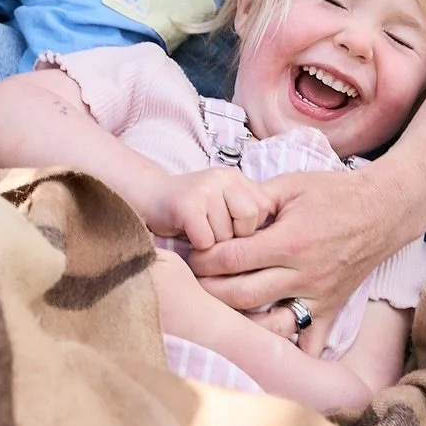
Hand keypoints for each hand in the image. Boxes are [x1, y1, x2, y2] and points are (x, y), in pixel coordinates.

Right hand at [145, 168, 276, 251]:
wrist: (149, 198)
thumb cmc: (192, 211)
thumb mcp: (224, 203)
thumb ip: (247, 213)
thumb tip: (276, 242)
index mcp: (237, 177)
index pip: (264, 209)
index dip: (249, 228)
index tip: (230, 228)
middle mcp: (223, 177)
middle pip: (249, 221)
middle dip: (234, 236)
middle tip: (214, 232)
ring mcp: (204, 188)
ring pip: (226, 235)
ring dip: (213, 244)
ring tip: (199, 232)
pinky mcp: (186, 204)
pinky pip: (206, 241)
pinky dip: (198, 247)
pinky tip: (188, 236)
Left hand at [185, 166, 394, 357]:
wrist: (381, 210)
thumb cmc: (333, 192)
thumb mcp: (290, 184)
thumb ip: (254, 198)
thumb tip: (221, 209)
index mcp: (289, 241)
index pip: (233, 258)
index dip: (205, 258)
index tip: (192, 255)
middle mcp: (302, 274)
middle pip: (242, 295)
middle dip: (210, 290)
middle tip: (195, 282)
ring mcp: (318, 296)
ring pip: (268, 322)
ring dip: (240, 320)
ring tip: (220, 308)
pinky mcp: (332, 309)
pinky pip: (309, 341)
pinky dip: (290, 348)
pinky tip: (268, 344)